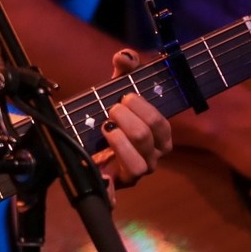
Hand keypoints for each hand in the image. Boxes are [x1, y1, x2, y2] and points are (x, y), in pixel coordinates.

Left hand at [93, 48, 173, 186]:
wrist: (89, 140)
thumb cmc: (113, 114)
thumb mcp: (117, 89)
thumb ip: (125, 70)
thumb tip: (124, 56)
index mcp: (159, 136)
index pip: (161, 125)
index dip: (143, 109)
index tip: (125, 97)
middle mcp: (152, 157)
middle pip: (147, 141)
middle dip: (127, 121)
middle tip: (111, 110)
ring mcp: (134, 173)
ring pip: (138, 167)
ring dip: (120, 143)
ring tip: (105, 129)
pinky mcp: (116, 186)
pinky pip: (115, 195)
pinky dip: (109, 188)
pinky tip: (102, 174)